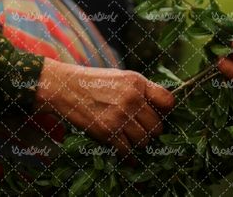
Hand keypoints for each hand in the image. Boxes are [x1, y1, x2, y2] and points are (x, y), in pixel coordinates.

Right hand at [33, 58, 174, 158]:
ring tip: (131, 139)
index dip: (165, 111)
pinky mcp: (108, 132)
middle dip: (151, 131)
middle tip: (142, 130)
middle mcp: (132, 99)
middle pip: (157, 126)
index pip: (168, 101)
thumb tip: (161, 107)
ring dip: (140, 143)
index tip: (159, 115)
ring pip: (145, 141)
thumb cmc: (93, 82)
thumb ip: (141, 89)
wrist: (64, 87)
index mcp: (137, 82)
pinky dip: (128, 156)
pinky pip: (128, 151)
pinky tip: (127, 155)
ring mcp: (120, 116)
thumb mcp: (121, 76)